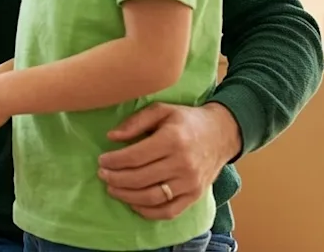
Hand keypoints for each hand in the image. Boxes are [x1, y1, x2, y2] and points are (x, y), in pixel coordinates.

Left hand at [98, 102, 240, 219]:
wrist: (221, 134)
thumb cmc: (186, 121)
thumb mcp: (161, 110)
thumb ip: (135, 121)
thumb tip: (111, 137)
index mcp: (172, 140)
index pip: (135, 157)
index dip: (114, 161)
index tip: (102, 160)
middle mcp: (182, 164)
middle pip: (140, 178)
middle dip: (115, 179)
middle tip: (102, 175)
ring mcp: (190, 183)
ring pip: (151, 197)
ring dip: (126, 196)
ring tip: (112, 189)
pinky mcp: (195, 196)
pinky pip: (168, 212)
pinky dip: (147, 212)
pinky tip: (133, 203)